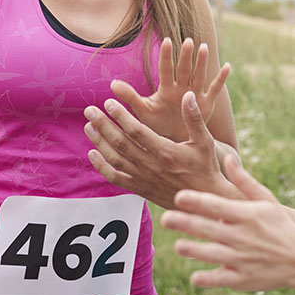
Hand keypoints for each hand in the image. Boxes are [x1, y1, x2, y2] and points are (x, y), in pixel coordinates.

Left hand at [85, 90, 235, 208]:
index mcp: (166, 151)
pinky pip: (116, 178)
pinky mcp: (140, 189)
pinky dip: (102, 166)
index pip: (136, 130)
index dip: (120, 115)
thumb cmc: (206, 167)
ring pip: (115, 159)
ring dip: (99, 142)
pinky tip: (93, 153)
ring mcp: (144, 178)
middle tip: (89, 110)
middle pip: (120, 143)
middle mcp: (151, 165)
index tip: (108, 102)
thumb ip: (194, 118)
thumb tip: (187, 95)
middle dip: (103, 125)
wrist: (205, 199)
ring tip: (88, 126)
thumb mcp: (205, 141)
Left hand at [109, 37, 229, 139]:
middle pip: (184, 69)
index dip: (167, 56)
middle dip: (186, 56)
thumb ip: (130, 97)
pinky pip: (215, 90)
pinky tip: (228, 66)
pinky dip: (221, 79)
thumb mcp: (144, 111)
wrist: (174, 143)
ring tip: (204, 47)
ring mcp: (195, 95)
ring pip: (200, 75)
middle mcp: (181, 88)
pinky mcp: (207, 105)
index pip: (166, 70)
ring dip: (202, 62)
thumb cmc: (157, 126)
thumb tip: (111, 84)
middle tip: (188, 41)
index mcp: (166, 89)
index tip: (167, 40)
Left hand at [162, 153, 294, 291]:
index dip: (196, 201)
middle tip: (165, 219)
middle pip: (208, 228)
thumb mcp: (266, 200)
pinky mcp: (243, 279)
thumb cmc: (281, 225)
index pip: (216, 205)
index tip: (178, 197)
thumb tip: (228, 158)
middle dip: (185, 223)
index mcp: (246, 215)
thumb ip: (244, 181)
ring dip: (192, 250)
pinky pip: (220, 279)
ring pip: (210, 254)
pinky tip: (194, 276)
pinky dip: (206, 278)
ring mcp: (241, 259)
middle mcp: (241, 236)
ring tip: (178, 246)